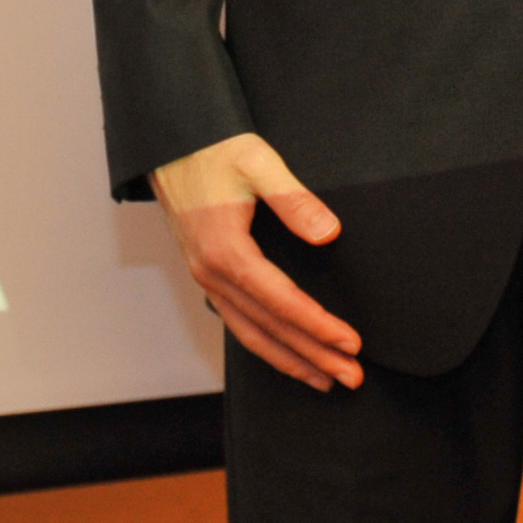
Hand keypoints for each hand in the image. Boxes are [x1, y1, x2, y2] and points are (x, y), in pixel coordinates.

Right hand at [153, 133, 364, 390]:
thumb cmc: (214, 149)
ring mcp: (206, 278)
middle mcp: (212, 273)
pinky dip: (267, 344)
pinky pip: (238, 322)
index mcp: (226, 251)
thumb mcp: (258, 163)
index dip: (318, 326)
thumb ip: (294, 199)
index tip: (351, 343)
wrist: (171, 143)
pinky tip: (287, 353)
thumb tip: (329, 234)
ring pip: (251, 334)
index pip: (282, 303)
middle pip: (269, 329)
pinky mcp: (207, 274)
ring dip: (291, 360)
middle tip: (352, 377)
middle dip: (313, 356)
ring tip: (326, 379)